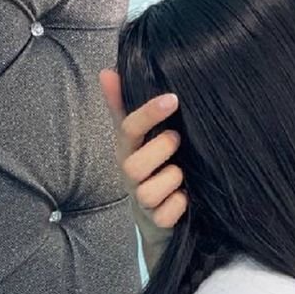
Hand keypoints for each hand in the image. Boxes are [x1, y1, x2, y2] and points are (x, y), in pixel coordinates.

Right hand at [99, 68, 187, 230]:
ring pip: (150, 192)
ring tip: (182, 174)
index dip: (148, 113)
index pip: (128, 128)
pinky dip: (179, 205)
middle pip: (134, 164)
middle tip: (178, 139)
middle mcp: (131, 176)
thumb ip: (123, 105)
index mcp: (128, 150)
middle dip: (160, 149)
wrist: (156, 217)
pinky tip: (186, 198)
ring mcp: (143, 201)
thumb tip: (107, 71)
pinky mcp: (157, 222)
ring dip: (172, 179)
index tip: (172, 98)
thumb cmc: (150, 166)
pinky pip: (166, 215)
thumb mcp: (138, 136)